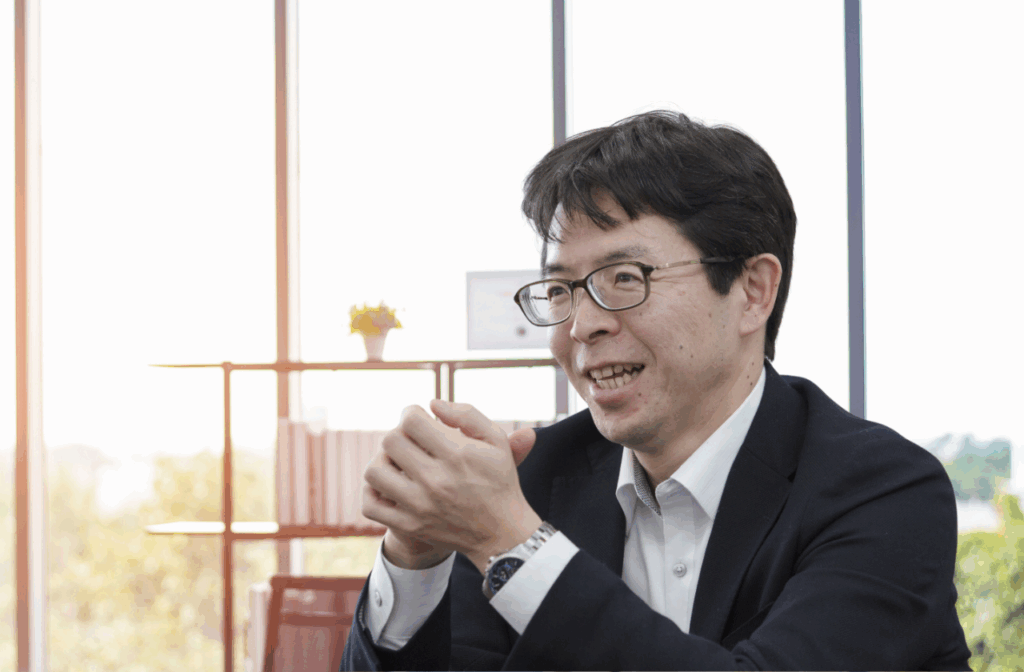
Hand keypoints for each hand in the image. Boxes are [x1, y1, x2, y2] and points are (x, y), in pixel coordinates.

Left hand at [362, 400, 540, 571]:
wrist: (502, 533)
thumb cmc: (499, 480)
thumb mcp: (495, 441)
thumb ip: (467, 414)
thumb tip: (432, 403)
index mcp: (457, 455)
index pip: (411, 421)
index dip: (411, 413)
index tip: (419, 418)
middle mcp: (436, 480)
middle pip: (390, 442)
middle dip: (398, 434)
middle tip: (411, 440)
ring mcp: (419, 506)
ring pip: (374, 471)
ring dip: (383, 461)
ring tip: (398, 462)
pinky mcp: (410, 526)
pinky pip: (370, 505)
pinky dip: (373, 492)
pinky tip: (390, 484)